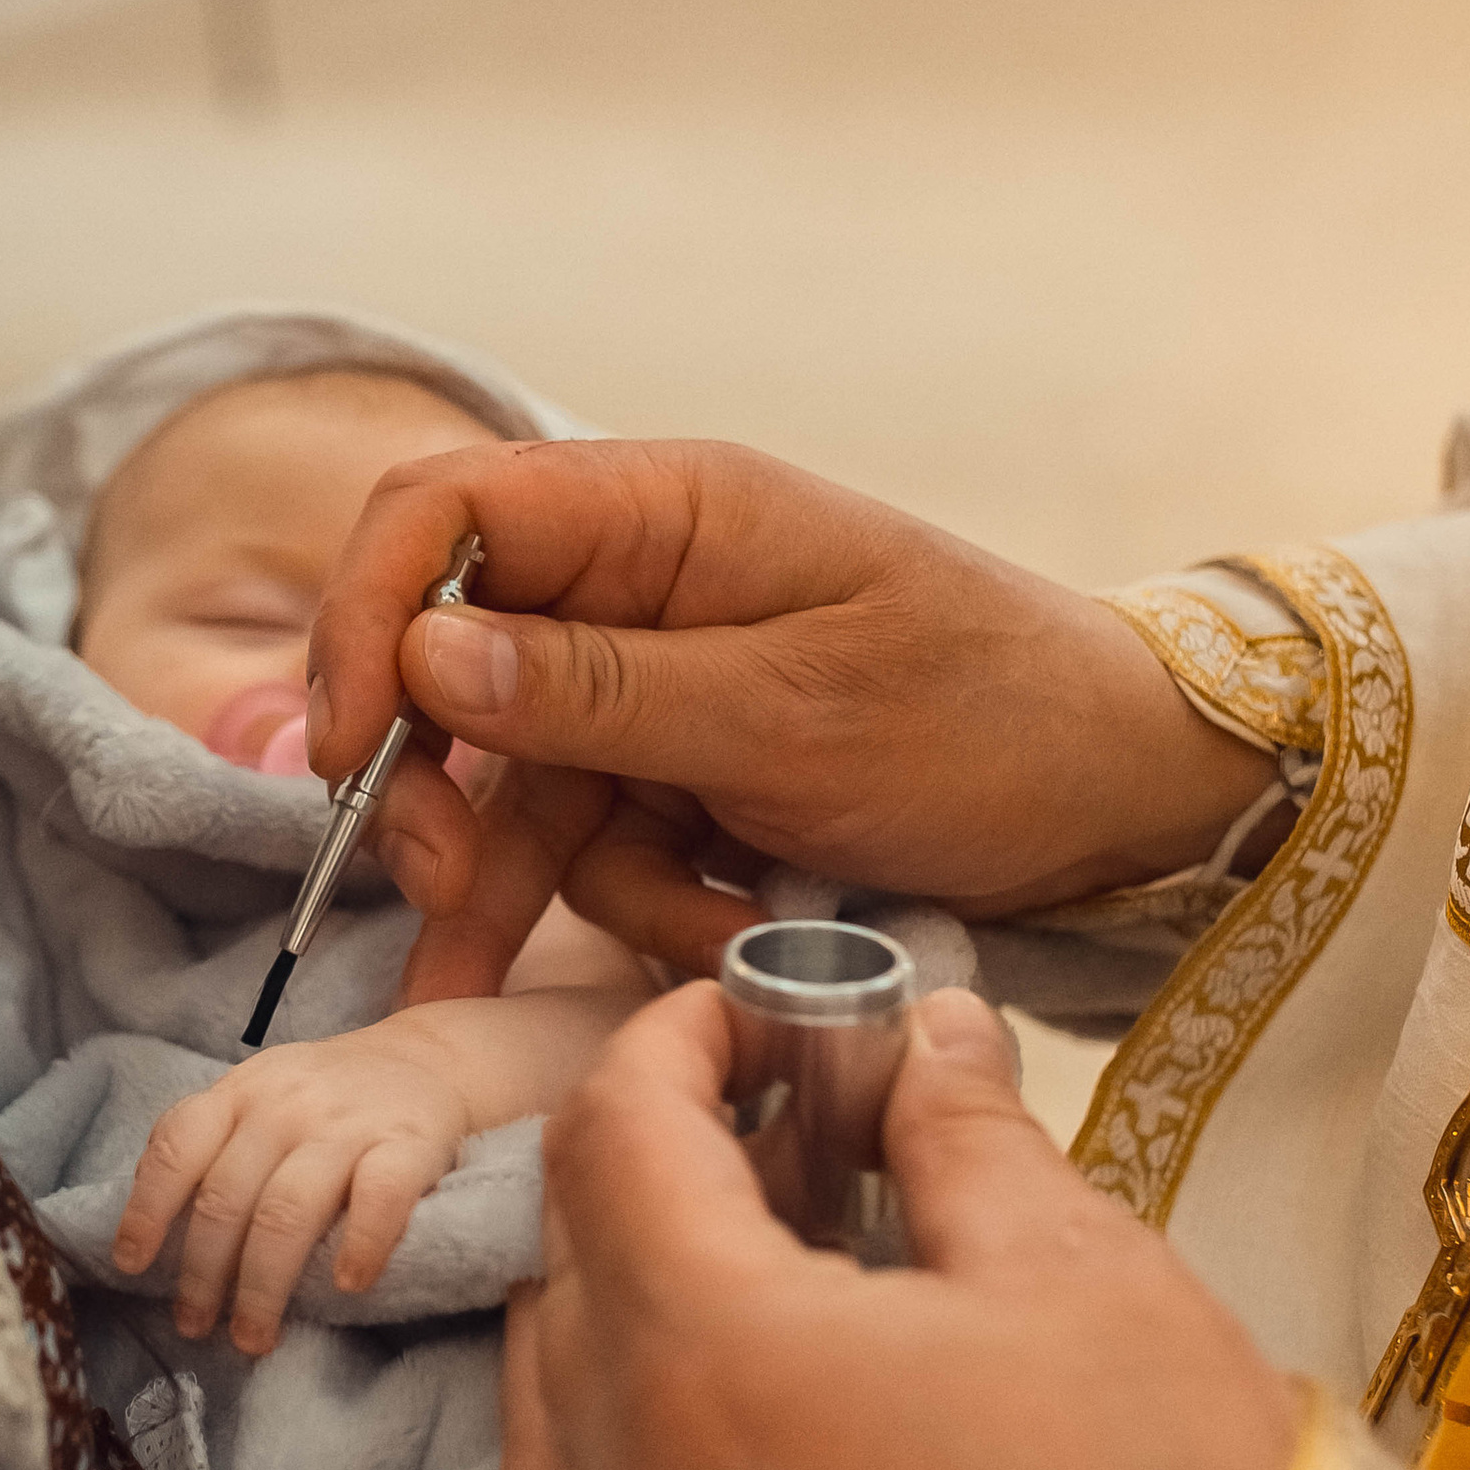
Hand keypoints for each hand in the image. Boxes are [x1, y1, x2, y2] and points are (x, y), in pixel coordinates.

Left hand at [111, 1031, 472, 1355]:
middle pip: (226, 1198)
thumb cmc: (328, 1097)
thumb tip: (150, 1224)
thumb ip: (210, 1142)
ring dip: (262, 1285)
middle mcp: (285, 1105)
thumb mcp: (259, 1096)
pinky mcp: (409, 1144)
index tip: (132, 1265)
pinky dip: (360, 1245)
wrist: (430, 1059)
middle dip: (202, 1273)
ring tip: (254, 1336)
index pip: (177, 1148)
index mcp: (239, 1093)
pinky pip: (378, 1198)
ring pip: (287, 1211)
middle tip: (195, 1326)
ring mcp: (347, 1124)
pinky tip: (347, 1286)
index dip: (147, 1210)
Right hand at [306, 441, 1274, 1000]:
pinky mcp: (684, 773)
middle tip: (442, 892)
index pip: (442, 514)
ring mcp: (657, 685)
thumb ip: (600, 692)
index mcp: (662, 511)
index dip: (363, 618)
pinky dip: (644, 909)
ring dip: (545, 886)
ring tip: (623, 958)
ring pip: (520, 785)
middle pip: (451, 667)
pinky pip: (598, 846)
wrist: (1125, 803)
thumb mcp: (791, 716)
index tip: (344, 749)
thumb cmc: (987, 722)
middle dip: (444, 790)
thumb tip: (423, 655)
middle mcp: (637, 583)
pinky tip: (728, 942)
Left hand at [501, 983, 1298, 1469]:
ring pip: (551, 1397)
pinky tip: (754, 1402)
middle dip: (656, 1162)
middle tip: (791, 1124)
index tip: (757, 1013)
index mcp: (705, 1355)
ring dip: (627, 1295)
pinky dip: (630, 1430)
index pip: (610, 1137)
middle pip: (566, 1259)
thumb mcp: (1078, 1273)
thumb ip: (960, 1134)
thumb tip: (928, 1037)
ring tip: (777, 1256)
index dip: (675, 1041)